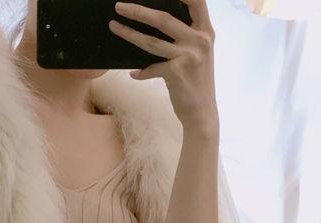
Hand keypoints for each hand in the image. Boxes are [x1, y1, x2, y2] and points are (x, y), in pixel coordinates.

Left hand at [109, 0, 218, 136]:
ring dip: (129, 34)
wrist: (202, 113)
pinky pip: (151, 68)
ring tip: (114, 26)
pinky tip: (133, 74)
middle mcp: (199, 40)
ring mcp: (188, 56)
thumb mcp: (199, 54)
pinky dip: (141, 73)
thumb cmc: (197, 82)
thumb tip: (158, 22)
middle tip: (119, 5)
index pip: (196, 1)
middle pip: (163, 18)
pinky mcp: (177, 73)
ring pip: (152, 41)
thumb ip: (187, 36)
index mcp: (206, 31)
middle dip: (138, 10)